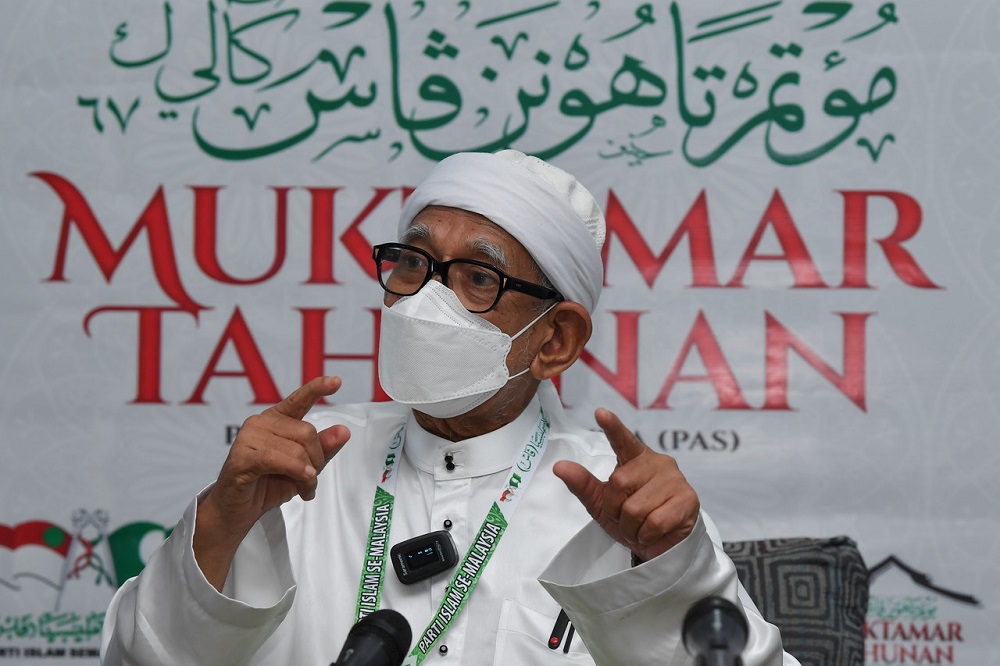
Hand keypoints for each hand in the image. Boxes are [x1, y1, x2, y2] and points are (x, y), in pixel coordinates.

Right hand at [194, 376, 350, 587]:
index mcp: (276, 419)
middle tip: (312, 481)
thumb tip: (343, 431)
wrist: (239, 511)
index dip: (317, 388)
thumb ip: (323, 448)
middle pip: (307, 432)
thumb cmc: (269, 484)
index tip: (336, 381)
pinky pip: (278, 459)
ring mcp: (248, 437)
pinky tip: (302, 485)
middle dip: (317, 460)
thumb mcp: (304, 466)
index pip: (299, 399)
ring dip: (307, 475)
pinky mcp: (241, 456)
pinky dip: (296, 472)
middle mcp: (261, 422)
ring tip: (304, 489)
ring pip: (296, 449)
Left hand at [553, 408, 698, 561]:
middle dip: (616, 510)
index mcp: (635, 458)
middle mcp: (657, 462)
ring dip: (631, 527)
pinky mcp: (688, 500)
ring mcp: (675, 479)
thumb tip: (559, 467)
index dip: (613, 427)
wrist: (661, 546)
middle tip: (627, 519)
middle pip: (619, 483)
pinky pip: (654, 523)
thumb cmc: (632, 519)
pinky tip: (654, 534)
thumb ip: (583, 484)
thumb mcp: (602, 504)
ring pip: (636, 508)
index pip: (623, 440)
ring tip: (641, 527)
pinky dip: (647, 536)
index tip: (600, 413)